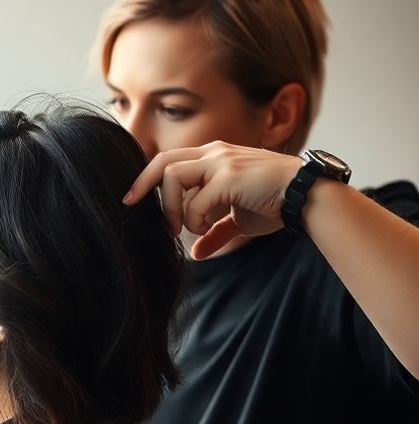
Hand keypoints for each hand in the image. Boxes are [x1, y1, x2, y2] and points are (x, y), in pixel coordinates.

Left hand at [124, 141, 301, 259]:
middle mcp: (215, 153)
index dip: (147, 178)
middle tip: (131, 206)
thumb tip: (195, 254)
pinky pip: (196, 200)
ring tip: (181, 228)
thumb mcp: (239, 220)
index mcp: (213, 157)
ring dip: (170, 207)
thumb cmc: (276, 204)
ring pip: (172, 176)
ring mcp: (222, 162)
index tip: (133, 200)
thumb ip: (214, 231)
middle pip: (162, 160)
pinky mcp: (230, 176)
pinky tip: (203, 229)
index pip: (169, 160)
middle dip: (142, 184)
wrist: (308, 197)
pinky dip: (193, 219)